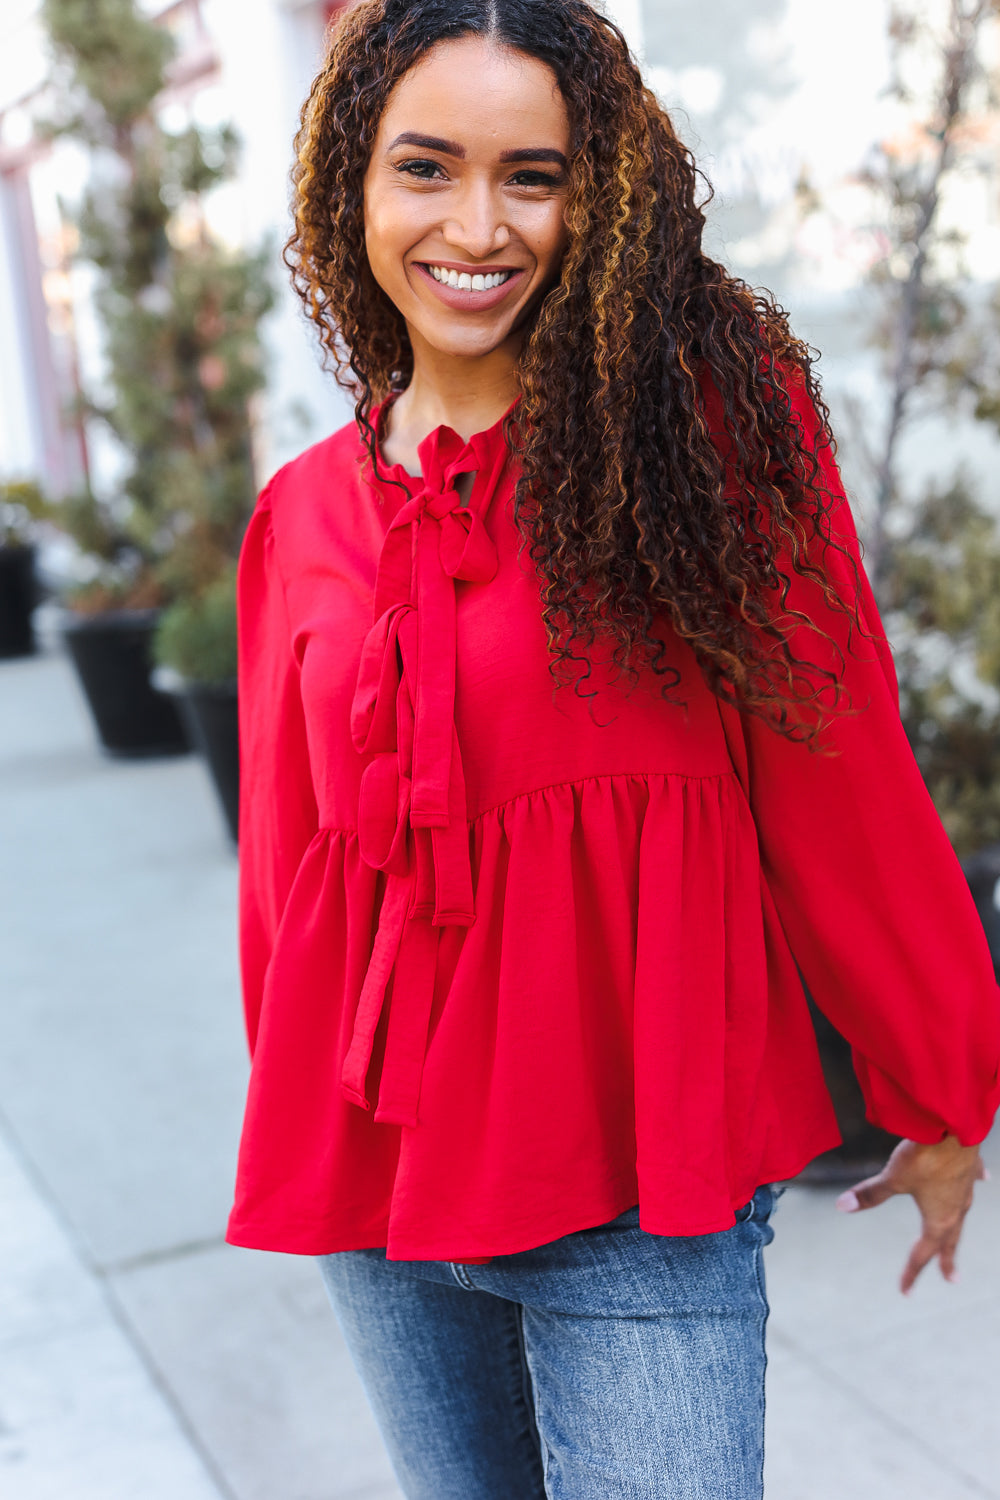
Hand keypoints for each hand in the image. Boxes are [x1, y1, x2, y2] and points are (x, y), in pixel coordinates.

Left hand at [836, 1135, 987, 1294]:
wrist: (955, 1128)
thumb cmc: (925, 1156)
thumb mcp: (893, 1177)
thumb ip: (870, 1194)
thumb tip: (842, 1206)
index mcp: (938, 1220)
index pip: (921, 1253)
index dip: (911, 1272)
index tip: (904, 1291)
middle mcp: (957, 1209)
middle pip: (949, 1240)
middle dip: (947, 1259)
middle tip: (951, 1278)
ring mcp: (966, 1189)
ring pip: (962, 1214)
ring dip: (958, 1227)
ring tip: (957, 1232)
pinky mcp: (970, 1167)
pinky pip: (973, 1181)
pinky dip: (974, 1183)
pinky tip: (982, 1179)